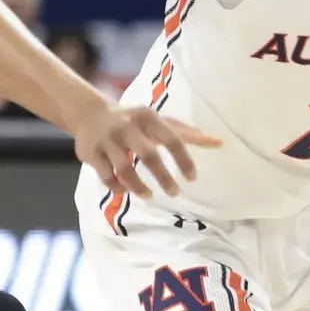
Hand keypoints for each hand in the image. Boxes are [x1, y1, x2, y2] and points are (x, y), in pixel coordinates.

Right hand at [74, 104, 221, 199]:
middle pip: (148, 155)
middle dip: (163, 177)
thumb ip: (186, 133)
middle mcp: (127, 127)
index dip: (184, 159)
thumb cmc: (133, 121)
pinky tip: (125, 192)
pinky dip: (117, 187)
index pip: (171, 138)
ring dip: (138, 186)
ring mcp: (107, 140)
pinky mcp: (91, 153)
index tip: (192, 178)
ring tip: (149, 196)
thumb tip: (218, 143)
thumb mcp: (158, 122)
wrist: (90, 114)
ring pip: (124, 168)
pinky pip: (106, 176)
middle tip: (175, 193)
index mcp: (147, 117)